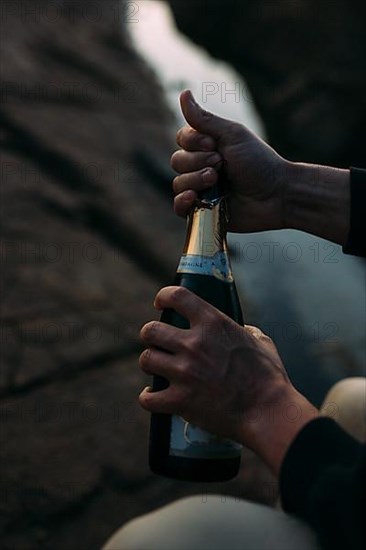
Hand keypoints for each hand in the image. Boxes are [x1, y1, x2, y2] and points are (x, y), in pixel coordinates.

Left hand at [139, 287, 316, 473]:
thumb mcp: (261, 342)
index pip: (177, 296)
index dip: (164, 297)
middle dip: (151, 336)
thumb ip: (246, 331)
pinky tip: (153, 397)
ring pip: (146, 360)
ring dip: (150, 364)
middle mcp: (194, 344)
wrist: (268, 412)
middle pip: (150, 330)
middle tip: (158, 344)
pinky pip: (148, 398)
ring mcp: (185, 372)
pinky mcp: (180, 400)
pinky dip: (148, 398)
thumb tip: (242, 330)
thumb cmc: (269, 378)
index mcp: (213, 323)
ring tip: (158, 369)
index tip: (161, 304)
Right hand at [172, 90, 349, 244]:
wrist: (276, 195)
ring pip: (178, 183)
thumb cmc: (259, 163)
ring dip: (195, 180)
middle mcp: (201, 167)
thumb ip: (204, 119)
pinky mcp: (202, 211)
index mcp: (208, 147)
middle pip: (177, 161)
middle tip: (220, 164)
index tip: (214, 145)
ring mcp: (201, 190)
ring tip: (216, 182)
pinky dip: (182, 201)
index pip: (182, 140)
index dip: (193, 142)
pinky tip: (193, 197)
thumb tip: (183, 93)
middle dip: (197, 162)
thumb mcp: (232, 135)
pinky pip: (179, 207)